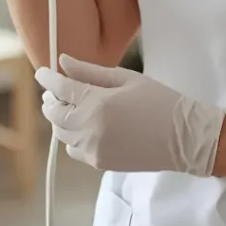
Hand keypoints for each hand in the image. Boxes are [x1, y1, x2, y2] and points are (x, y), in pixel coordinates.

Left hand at [35, 55, 225, 175]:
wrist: (184, 137)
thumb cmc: (159, 100)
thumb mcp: (126, 78)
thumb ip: (90, 71)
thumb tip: (63, 61)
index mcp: (97, 103)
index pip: (60, 88)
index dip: (47, 78)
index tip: (42, 72)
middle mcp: (89, 129)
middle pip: (54, 114)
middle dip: (51, 100)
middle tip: (56, 89)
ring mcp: (93, 149)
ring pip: (62, 133)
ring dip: (61, 118)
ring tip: (71, 106)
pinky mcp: (99, 163)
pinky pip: (74, 148)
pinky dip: (73, 136)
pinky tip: (85, 126)